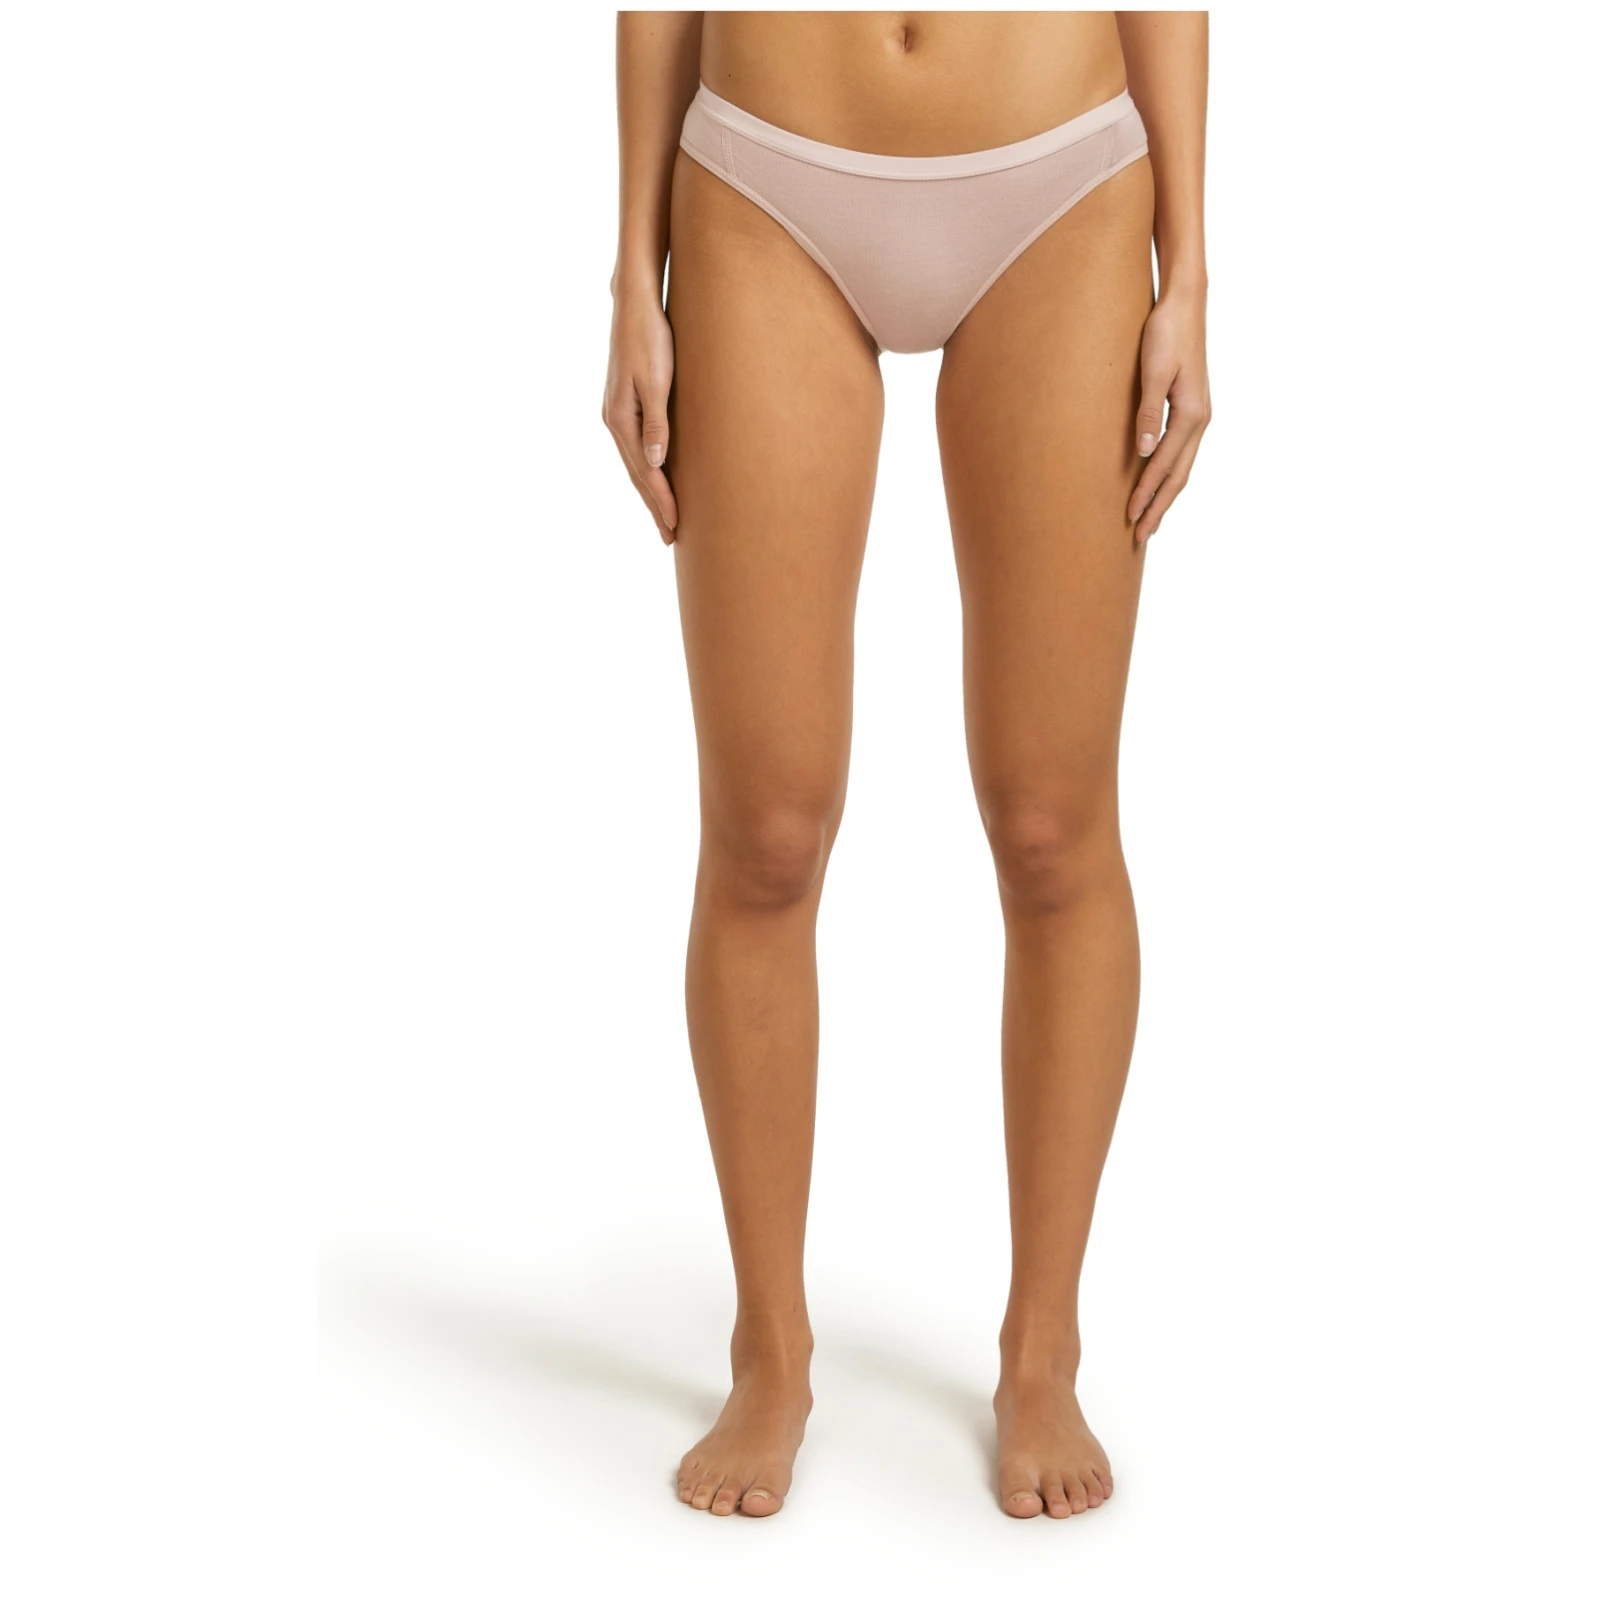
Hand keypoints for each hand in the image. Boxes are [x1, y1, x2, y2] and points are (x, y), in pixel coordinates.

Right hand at [601, 283, 678, 543]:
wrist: (634, 304)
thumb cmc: (651, 337)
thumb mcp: (657, 379)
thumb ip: (656, 422)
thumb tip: (656, 462)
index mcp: (620, 419)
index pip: (645, 472)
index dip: (661, 501)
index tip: (675, 527)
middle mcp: (614, 421)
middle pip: (637, 474)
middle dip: (654, 506)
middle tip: (670, 537)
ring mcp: (617, 414)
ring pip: (635, 464)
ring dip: (650, 493)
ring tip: (664, 518)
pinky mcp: (625, 406)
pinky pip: (636, 449)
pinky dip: (647, 472)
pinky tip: (655, 479)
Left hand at [1128, 284, 1210, 544]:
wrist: (1185, 303)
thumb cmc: (1165, 332)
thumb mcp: (1153, 371)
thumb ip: (1148, 412)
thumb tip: (1144, 452)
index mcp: (1192, 414)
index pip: (1165, 466)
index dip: (1147, 494)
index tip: (1130, 518)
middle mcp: (1200, 419)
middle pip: (1179, 475)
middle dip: (1159, 507)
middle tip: (1140, 537)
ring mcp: (1198, 414)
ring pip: (1182, 466)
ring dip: (1165, 495)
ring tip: (1149, 519)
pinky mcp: (1192, 407)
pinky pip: (1181, 451)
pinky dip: (1169, 473)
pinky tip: (1157, 482)